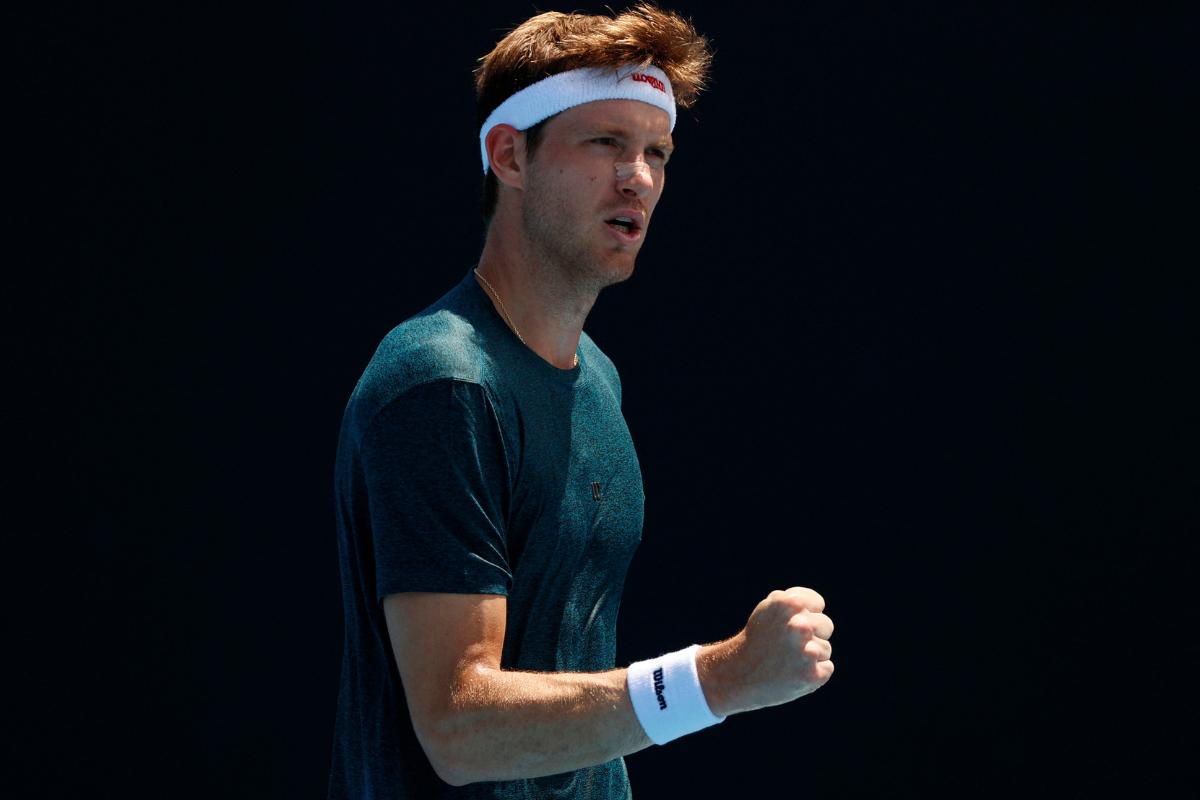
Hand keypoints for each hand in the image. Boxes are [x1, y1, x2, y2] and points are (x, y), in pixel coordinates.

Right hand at [699, 587, 834, 715]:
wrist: (739, 675)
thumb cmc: (758, 639)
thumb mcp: (768, 608)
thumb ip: (794, 602)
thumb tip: (817, 607)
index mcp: (789, 604)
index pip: (818, 604)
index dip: (804, 614)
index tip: (788, 624)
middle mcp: (799, 626)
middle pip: (826, 626)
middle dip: (812, 634)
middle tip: (787, 645)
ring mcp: (806, 652)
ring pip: (825, 649)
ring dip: (810, 656)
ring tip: (786, 661)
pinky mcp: (811, 676)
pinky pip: (826, 668)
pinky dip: (813, 674)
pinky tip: (793, 674)